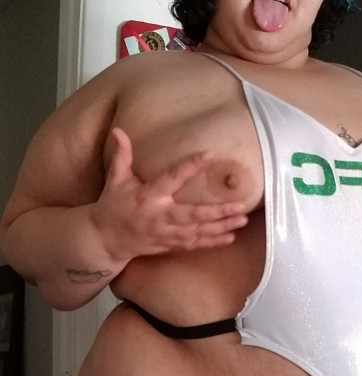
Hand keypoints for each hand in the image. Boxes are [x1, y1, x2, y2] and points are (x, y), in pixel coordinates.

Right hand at [92, 128, 248, 261]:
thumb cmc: (113, 206)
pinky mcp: (170, 245)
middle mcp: (160, 216)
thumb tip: (118, 130)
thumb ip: (121, 156)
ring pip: (198, 232)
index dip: (190, 166)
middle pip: (194, 215)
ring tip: (242, 220)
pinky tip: (230, 236)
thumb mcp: (115, 180)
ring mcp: (167, 233)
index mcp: (149, 196)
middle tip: (239, 205)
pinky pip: (195, 245)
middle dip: (218, 212)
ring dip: (221, 227)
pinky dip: (213, 242)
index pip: (173, 178)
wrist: (106, 239)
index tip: (209, 155)